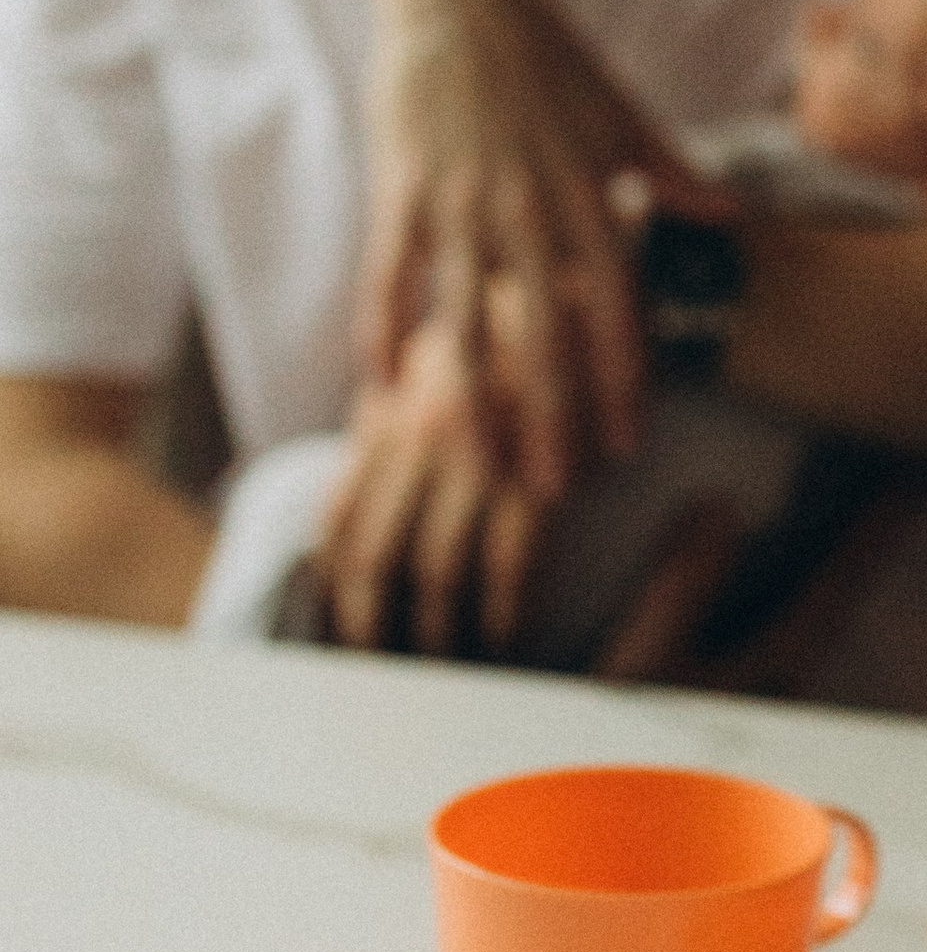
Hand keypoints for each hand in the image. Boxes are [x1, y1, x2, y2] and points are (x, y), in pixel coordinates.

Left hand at [319, 299, 552, 655]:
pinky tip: (506, 637)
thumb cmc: (506, 322)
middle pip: (375, 560)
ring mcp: (476, 460)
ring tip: (444, 667)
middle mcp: (418, 444)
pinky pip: (509, 564)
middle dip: (372, 627)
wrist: (570, 280)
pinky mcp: (535, 474)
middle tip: (380, 672)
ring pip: (435, 571)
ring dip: (436, 631)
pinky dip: (503, 611)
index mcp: (388, 418)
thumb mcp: (430, 360)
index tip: (338, 628)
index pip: (340, 521)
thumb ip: (393, 420)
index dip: (332, 587)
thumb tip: (359, 480)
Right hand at [365, 0, 726, 495]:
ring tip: (479, 466)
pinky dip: (384, 335)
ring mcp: (464, 199)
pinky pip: (392, 276)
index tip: (627, 443)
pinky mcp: (404, 184)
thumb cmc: (547, 58)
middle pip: (546, 334)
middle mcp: (531, 206)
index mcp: (590, 193)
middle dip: (553, 418)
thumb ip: (670, 173)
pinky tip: (382, 391)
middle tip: (556, 490)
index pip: (616, 307)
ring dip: (474, 402)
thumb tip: (730, 215)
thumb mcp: (619, 113)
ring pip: (469, 321)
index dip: (623, 380)